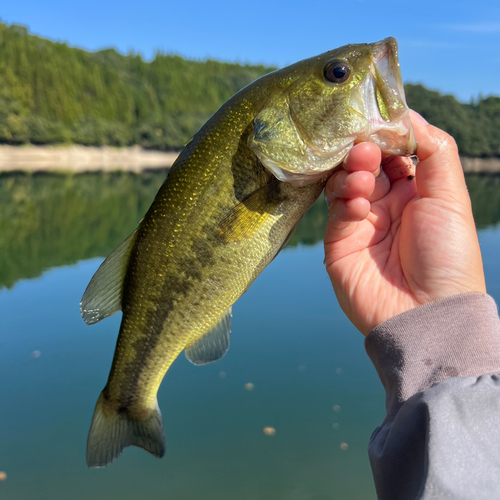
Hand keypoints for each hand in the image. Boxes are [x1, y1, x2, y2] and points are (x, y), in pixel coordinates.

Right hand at [324, 111, 485, 334]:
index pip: (393, 153)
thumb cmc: (448, 257)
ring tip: (363, 176)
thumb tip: (409, 114)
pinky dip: (344, 199)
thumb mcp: (450, 198)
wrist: (427, 314)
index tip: (379, 120)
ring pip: (345, 182)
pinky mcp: (339, 241)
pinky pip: (335, 211)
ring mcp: (361, 223)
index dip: (386, 136)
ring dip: (351, 172)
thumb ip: (434, 151)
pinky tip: (358, 203)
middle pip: (365, 164)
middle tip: (365, 147)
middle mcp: (386, 205)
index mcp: (415, 193)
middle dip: (364, 150)